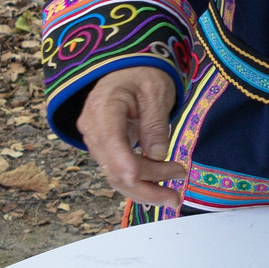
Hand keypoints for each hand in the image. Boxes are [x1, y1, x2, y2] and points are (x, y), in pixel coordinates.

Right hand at [79, 67, 182, 206]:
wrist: (126, 69)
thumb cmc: (143, 74)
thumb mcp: (156, 91)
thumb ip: (155, 123)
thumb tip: (157, 155)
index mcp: (103, 108)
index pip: (113, 145)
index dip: (132, 169)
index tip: (157, 184)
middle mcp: (92, 128)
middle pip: (114, 169)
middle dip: (146, 187)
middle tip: (176, 197)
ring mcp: (94, 140)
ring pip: (115, 175)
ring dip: (144, 188)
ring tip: (172, 194)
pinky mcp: (104, 148)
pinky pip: (117, 170)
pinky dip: (138, 180)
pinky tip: (158, 185)